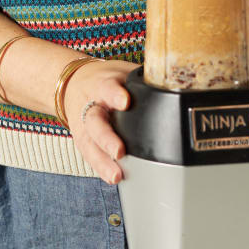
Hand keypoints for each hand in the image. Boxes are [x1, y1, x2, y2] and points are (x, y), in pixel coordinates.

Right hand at [63, 59, 138, 184]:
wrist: (73, 83)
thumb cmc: (106, 78)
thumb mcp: (122, 71)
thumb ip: (143, 78)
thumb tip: (175, 82)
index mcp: (102, 84)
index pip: (108, 87)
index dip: (115, 95)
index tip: (125, 102)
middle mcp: (91, 106)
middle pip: (95, 122)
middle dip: (106, 138)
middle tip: (119, 151)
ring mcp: (84, 125)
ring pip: (90, 144)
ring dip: (103, 161)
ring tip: (116, 175)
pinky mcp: (83, 140)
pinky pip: (90, 155)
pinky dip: (101, 168)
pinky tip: (112, 178)